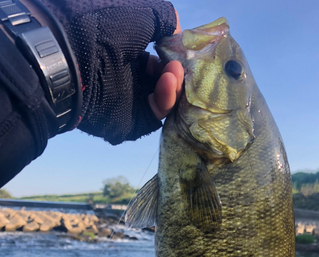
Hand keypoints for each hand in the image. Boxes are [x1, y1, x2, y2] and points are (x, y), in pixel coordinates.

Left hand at [36, 0, 180, 143]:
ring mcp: (129, 100)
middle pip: (163, 79)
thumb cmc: (102, 28)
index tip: (182, 48)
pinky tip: (169, 81)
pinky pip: (155, 112)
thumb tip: (176, 32)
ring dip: (175, 84)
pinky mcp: (131, 120)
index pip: (158, 57)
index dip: (173, 53)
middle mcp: (127, 75)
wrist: (73, 57)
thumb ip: (163, 20)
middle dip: (177, 70)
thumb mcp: (141, 13)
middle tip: (182, 62)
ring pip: (164, 98)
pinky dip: (167, 98)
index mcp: (125, 50)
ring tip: (175, 70)